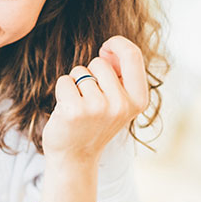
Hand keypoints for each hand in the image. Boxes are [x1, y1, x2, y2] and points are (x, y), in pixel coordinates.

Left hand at [41, 36, 149, 164]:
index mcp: (138, 100)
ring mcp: (99, 108)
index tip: (105, 48)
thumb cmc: (94, 124)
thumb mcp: (118, 102)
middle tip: (89, 98)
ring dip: (75, 84)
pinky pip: (65, 81)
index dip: (117, 44)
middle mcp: (122, 104)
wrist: (74, 157)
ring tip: (79, 107)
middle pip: (100, 63)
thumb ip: (119, 76)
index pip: (133, 55)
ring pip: (80, 72)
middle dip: (90, 72)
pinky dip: (62, 90)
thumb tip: (109, 49)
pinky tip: (67, 110)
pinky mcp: (75, 110)